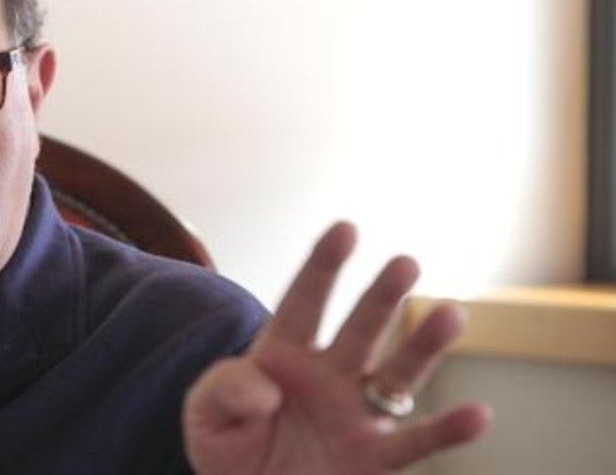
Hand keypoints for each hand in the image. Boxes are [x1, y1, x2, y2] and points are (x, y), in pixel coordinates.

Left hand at [182, 222, 488, 473]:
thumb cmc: (229, 450)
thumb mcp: (205, 416)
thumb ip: (223, 389)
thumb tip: (265, 386)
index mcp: (283, 355)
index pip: (304, 303)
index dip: (323, 266)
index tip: (345, 229)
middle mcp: (329, 376)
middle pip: (360, 329)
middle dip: (380, 296)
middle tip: (405, 263)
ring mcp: (356, 414)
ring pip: (397, 374)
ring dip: (424, 346)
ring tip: (451, 314)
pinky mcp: (374, 458)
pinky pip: (415, 444)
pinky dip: (446, 431)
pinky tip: (477, 414)